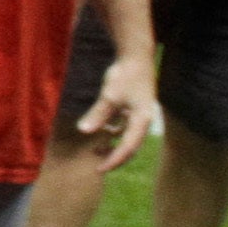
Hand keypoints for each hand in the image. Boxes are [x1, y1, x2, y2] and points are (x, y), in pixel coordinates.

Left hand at [80, 51, 158, 171]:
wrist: (135, 58)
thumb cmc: (125, 76)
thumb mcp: (109, 96)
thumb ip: (98, 114)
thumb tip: (84, 130)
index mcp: (142, 120)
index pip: (128, 147)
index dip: (115, 160)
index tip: (100, 169)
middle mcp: (143, 120)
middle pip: (131, 146)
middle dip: (115, 157)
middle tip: (99, 167)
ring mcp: (139, 115)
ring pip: (127, 137)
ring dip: (113, 144)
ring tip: (96, 150)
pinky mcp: (134, 109)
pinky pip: (124, 126)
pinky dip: (113, 131)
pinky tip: (102, 131)